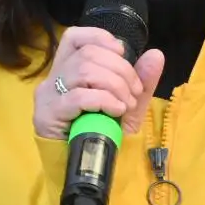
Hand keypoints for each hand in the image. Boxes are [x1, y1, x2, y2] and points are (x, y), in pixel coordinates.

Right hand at [34, 27, 164, 139]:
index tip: (122, 53)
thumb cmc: (102, 134)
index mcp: (67, 69)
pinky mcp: (47, 114)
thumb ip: (141, 81)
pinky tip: (116, 110)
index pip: (74, 37)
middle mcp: (52, 78)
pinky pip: (79, 96)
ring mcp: (48, 96)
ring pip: (83, 71)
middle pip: (87, 54)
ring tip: (126, 104)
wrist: (88, 167)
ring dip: (114, 85)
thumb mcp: (128, 104)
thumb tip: (156, 54)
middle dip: (119, 69)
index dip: (100, 38)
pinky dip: (104, 100)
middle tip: (133, 92)